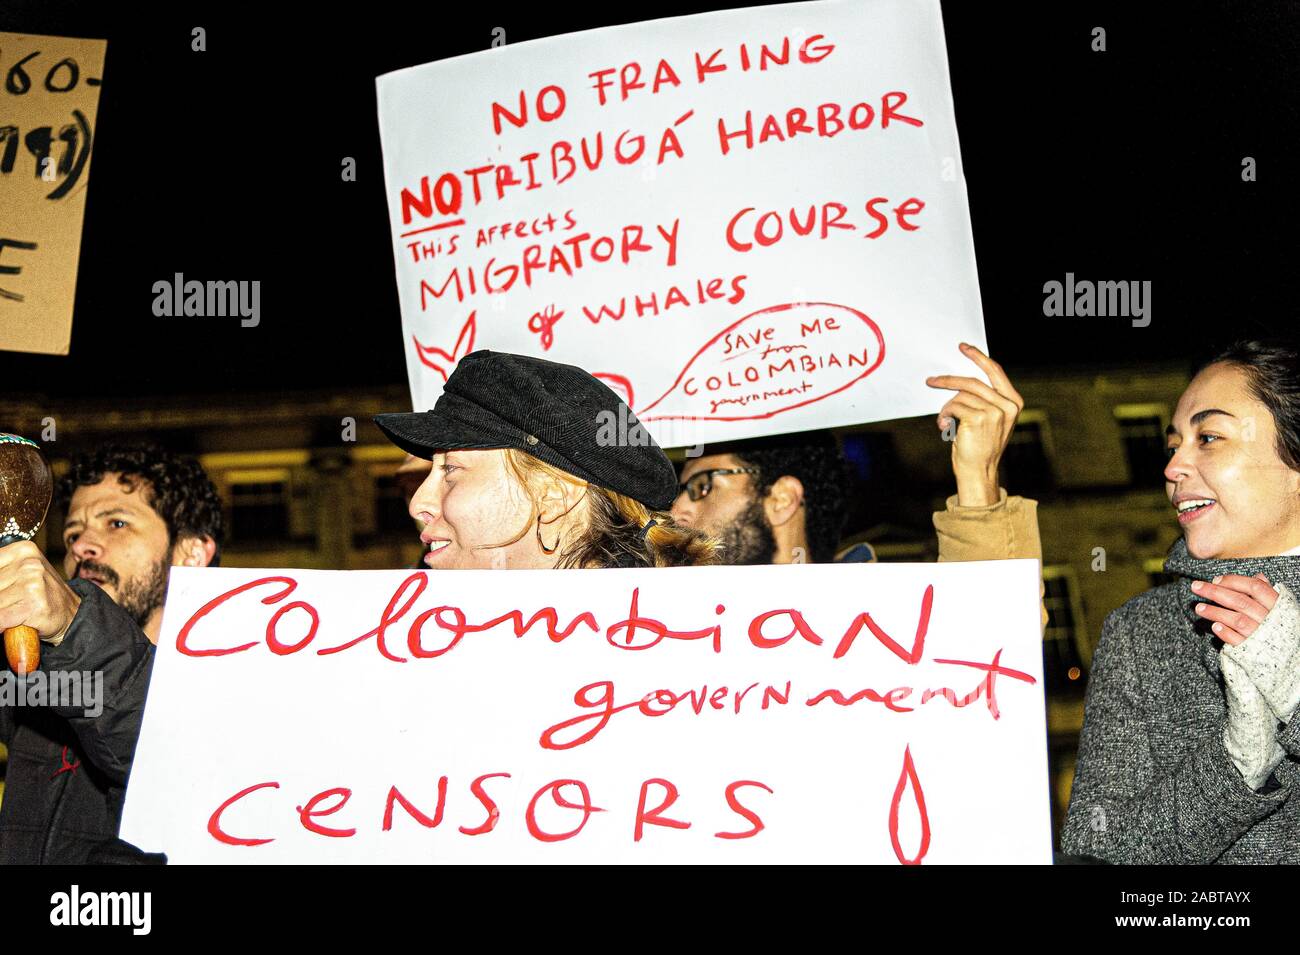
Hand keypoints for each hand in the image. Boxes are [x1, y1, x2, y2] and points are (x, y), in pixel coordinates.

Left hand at [0, 540, 81, 643]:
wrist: (72, 614)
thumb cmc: (39, 595)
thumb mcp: (17, 574)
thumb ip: (0, 575)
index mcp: (23, 549)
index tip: (1, 589)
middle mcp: (29, 562)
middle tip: (9, 600)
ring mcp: (32, 582)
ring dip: (1, 613)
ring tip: (13, 612)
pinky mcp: (34, 603)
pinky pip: (1, 618)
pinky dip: (1, 626)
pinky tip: (7, 626)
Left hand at [926, 343, 1024, 505]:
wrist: (979, 471)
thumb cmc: (980, 445)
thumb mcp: (990, 420)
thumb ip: (985, 399)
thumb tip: (961, 381)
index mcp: (1014, 402)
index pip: (995, 372)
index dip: (978, 357)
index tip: (963, 348)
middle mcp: (1007, 406)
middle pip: (972, 381)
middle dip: (948, 380)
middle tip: (932, 380)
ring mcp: (994, 412)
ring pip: (960, 396)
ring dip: (947, 407)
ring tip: (945, 421)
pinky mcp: (978, 419)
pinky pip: (953, 406)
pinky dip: (944, 414)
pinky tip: (945, 427)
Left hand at [1191, 573, 1276, 645]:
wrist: (1290, 657)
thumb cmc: (1281, 627)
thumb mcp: (1281, 608)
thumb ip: (1267, 593)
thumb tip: (1258, 576)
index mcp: (1277, 606)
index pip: (1255, 587)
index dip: (1234, 581)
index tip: (1215, 579)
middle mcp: (1270, 619)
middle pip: (1240, 602)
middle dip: (1215, 592)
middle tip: (1196, 587)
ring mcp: (1261, 635)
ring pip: (1237, 620)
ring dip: (1215, 612)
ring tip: (1198, 608)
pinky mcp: (1253, 651)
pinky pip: (1238, 641)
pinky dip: (1226, 633)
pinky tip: (1214, 626)